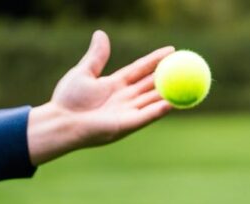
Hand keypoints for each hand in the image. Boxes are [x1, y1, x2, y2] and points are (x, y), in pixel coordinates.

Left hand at [27, 31, 174, 164]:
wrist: (62, 121)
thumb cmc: (69, 99)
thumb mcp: (83, 72)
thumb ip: (97, 56)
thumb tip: (101, 34)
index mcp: (116, 84)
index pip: (141, 69)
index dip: (156, 60)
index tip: (172, 50)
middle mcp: (126, 98)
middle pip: (152, 84)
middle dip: (169, 75)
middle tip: (186, 64)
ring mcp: (128, 111)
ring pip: (154, 99)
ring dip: (171, 92)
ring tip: (188, 82)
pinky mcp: (128, 125)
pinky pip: (148, 115)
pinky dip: (160, 109)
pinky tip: (173, 102)